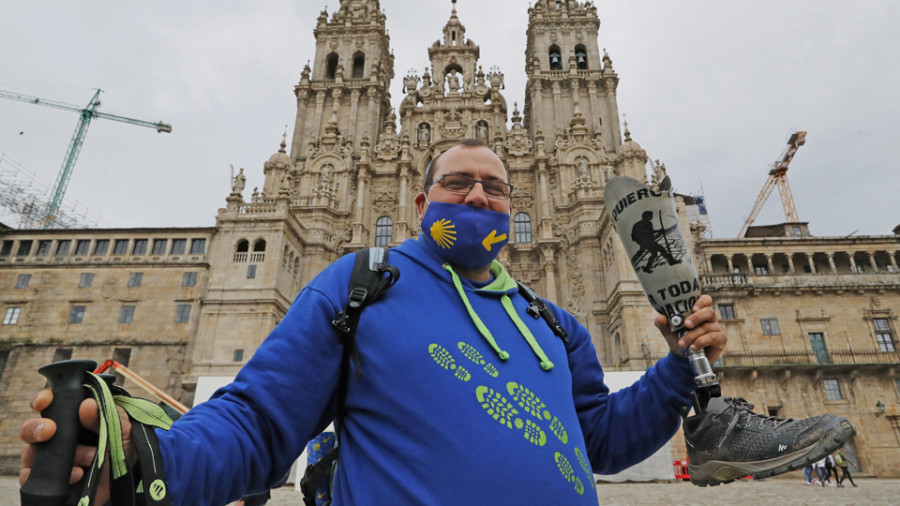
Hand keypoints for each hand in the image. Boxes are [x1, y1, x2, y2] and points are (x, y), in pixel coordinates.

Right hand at [19, 390, 132, 504]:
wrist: (123, 480)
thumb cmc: (121, 450)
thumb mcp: (121, 431)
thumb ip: (105, 417)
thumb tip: (87, 405)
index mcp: (72, 418)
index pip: (49, 404)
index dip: (42, 400)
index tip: (43, 402)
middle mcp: (56, 436)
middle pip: (30, 428)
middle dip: (37, 427)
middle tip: (51, 430)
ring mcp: (49, 458)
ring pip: (32, 453)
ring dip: (63, 454)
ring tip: (91, 457)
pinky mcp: (48, 479)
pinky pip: (33, 477)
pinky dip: (56, 475)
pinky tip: (78, 474)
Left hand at [654, 294, 726, 363]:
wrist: (683, 358)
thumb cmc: (679, 340)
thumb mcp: (669, 332)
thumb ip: (664, 324)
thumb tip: (660, 317)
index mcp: (698, 311)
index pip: (706, 300)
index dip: (701, 301)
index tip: (692, 308)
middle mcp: (709, 318)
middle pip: (709, 311)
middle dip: (697, 317)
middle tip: (686, 324)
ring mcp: (716, 328)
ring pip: (708, 327)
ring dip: (693, 335)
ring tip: (683, 343)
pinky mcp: (720, 339)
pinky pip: (713, 337)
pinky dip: (701, 342)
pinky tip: (693, 347)